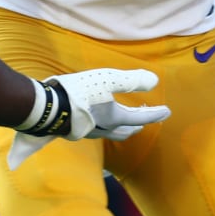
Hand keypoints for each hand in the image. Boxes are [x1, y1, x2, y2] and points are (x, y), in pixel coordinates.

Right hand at [8, 68, 169, 168]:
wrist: (47, 107)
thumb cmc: (79, 92)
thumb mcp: (108, 80)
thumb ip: (132, 80)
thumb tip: (155, 80)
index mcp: (114, 117)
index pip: (141, 117)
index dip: (156, 114)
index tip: (167, 112)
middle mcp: (103, 128)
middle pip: (126, 131)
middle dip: (137, 125)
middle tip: (146, 120)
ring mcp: (88, 131)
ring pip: (110, 135)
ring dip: (122, 130)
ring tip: (125, 124)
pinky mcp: (73, 129)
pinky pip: (95, 132)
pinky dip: (104, 128)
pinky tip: (96, 122)